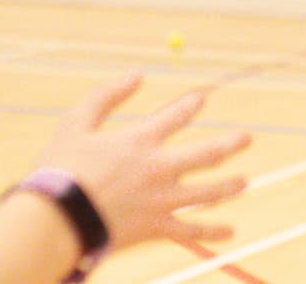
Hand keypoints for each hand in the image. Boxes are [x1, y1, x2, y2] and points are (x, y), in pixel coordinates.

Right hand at [31, 73, 251, 249]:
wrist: (58, 219)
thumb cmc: (60, 169)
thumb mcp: (75, 123)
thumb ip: (106, 96)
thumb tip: (136, 73)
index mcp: (141, 140)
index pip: (177, 115)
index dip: (191, 105)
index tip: (201, 99)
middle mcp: (160, 168)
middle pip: (208, 153)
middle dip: (231, 144)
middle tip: (247, 139)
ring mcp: (163, 200)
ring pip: (210, 192)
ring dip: (230, 186)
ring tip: (244, 182)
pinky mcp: (158, 227)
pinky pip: (193, 230)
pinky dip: (213, 232)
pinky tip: (229, 231)